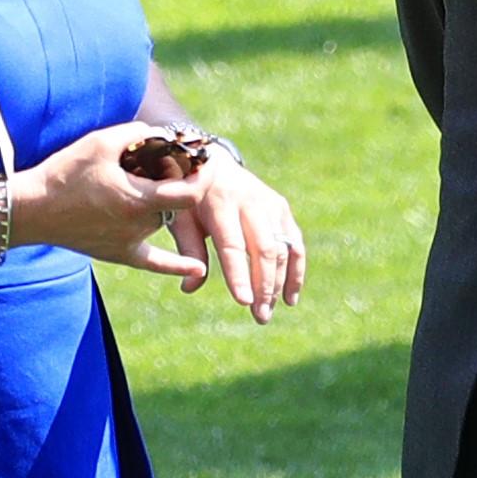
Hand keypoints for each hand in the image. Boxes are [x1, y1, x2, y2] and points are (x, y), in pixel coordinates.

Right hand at [11, 122, 208, 280]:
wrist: (31, 210)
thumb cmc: (65, 174)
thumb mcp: (101, 142)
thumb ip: (139, 134)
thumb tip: (163, 135)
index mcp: (138, 199)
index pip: (191, 192)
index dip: (203, 175)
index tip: (205, 159)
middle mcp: (139, 225)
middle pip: (176, 203)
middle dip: (177, 181)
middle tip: (161, 160)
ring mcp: (130, 242)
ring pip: (162, 219)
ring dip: (162, 202)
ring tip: (139, 179)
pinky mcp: (118, 253)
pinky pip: (154, 262)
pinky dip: (177, 265)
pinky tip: (197, 271)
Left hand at [168, 159, 307, 324]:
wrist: (211, 161)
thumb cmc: (189, 198)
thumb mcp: (180, 219)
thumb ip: (188, 252)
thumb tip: (189, 288)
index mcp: (219, 202)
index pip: (232, 244)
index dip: (239, 274)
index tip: (244, 302)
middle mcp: (249, 200)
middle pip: (264, 248)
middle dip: (264, 286)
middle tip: (259, 317)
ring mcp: (269, 203)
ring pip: (282, 248)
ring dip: (279, 284)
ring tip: (268, 313)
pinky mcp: (281, 208)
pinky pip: (295, 243)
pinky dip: (296, 271)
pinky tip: (290, 298)